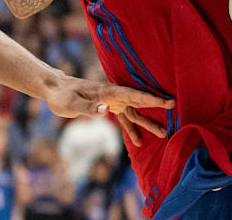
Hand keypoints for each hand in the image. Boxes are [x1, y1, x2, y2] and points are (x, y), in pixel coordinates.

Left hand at [44, 73, 173, 139]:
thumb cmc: (62, 96)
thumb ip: (88, 108)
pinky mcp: (108, 108)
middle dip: (157, 104)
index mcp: (107, 91)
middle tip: (175, 107)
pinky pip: (124, 118)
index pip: (133, 95)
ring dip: (148, 122)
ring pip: (134, 112)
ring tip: (163, 133)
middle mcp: (113, 95)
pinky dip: (132, 129)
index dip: (151, 98)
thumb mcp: (71, 104)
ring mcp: (112, 101)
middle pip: (139, 101)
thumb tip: (107, 111)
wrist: (56, 89)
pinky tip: (138, 142)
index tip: (168, 101)